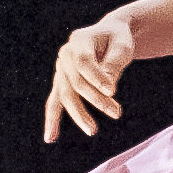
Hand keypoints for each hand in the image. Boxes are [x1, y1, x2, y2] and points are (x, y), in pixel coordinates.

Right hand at [45, 12, 140, 145]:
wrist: (109, 35)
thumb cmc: (118, 39)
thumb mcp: (122, 46)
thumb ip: (114, 64)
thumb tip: (107, 90)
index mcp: (79, 40)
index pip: (83, 61)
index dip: (96, 77)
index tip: (113, 92)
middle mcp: (66, 54)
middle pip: (75, 81)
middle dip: (95, 99)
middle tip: (117, 113)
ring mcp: (62, 69)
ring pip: (64, 94)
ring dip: (78, 113)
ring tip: (92, 130)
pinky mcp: (62, 82)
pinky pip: (55, 101)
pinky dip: (52, 119)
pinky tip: (50, 137)